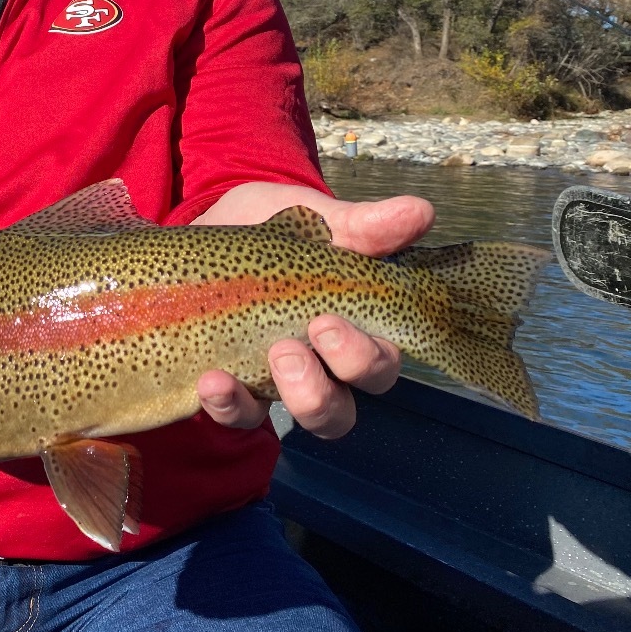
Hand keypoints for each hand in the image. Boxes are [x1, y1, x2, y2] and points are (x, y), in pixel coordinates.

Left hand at [191, 182, 434, 439]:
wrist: (208, 227)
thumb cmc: (274, 229)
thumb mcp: (313, 220)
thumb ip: (361, 226)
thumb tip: (422, 212)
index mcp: (353, 330)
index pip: (379, 365)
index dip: (363, 357)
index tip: (326, 322)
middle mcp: (322, 368)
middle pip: (343, 409)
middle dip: (322, 388)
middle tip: (289, 347)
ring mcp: (277, 384)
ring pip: (301, 419)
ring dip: (290, 399)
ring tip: (268, 358)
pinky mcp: (234, 391)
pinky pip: (239, 416)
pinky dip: (228, 404)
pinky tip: (212, 380)